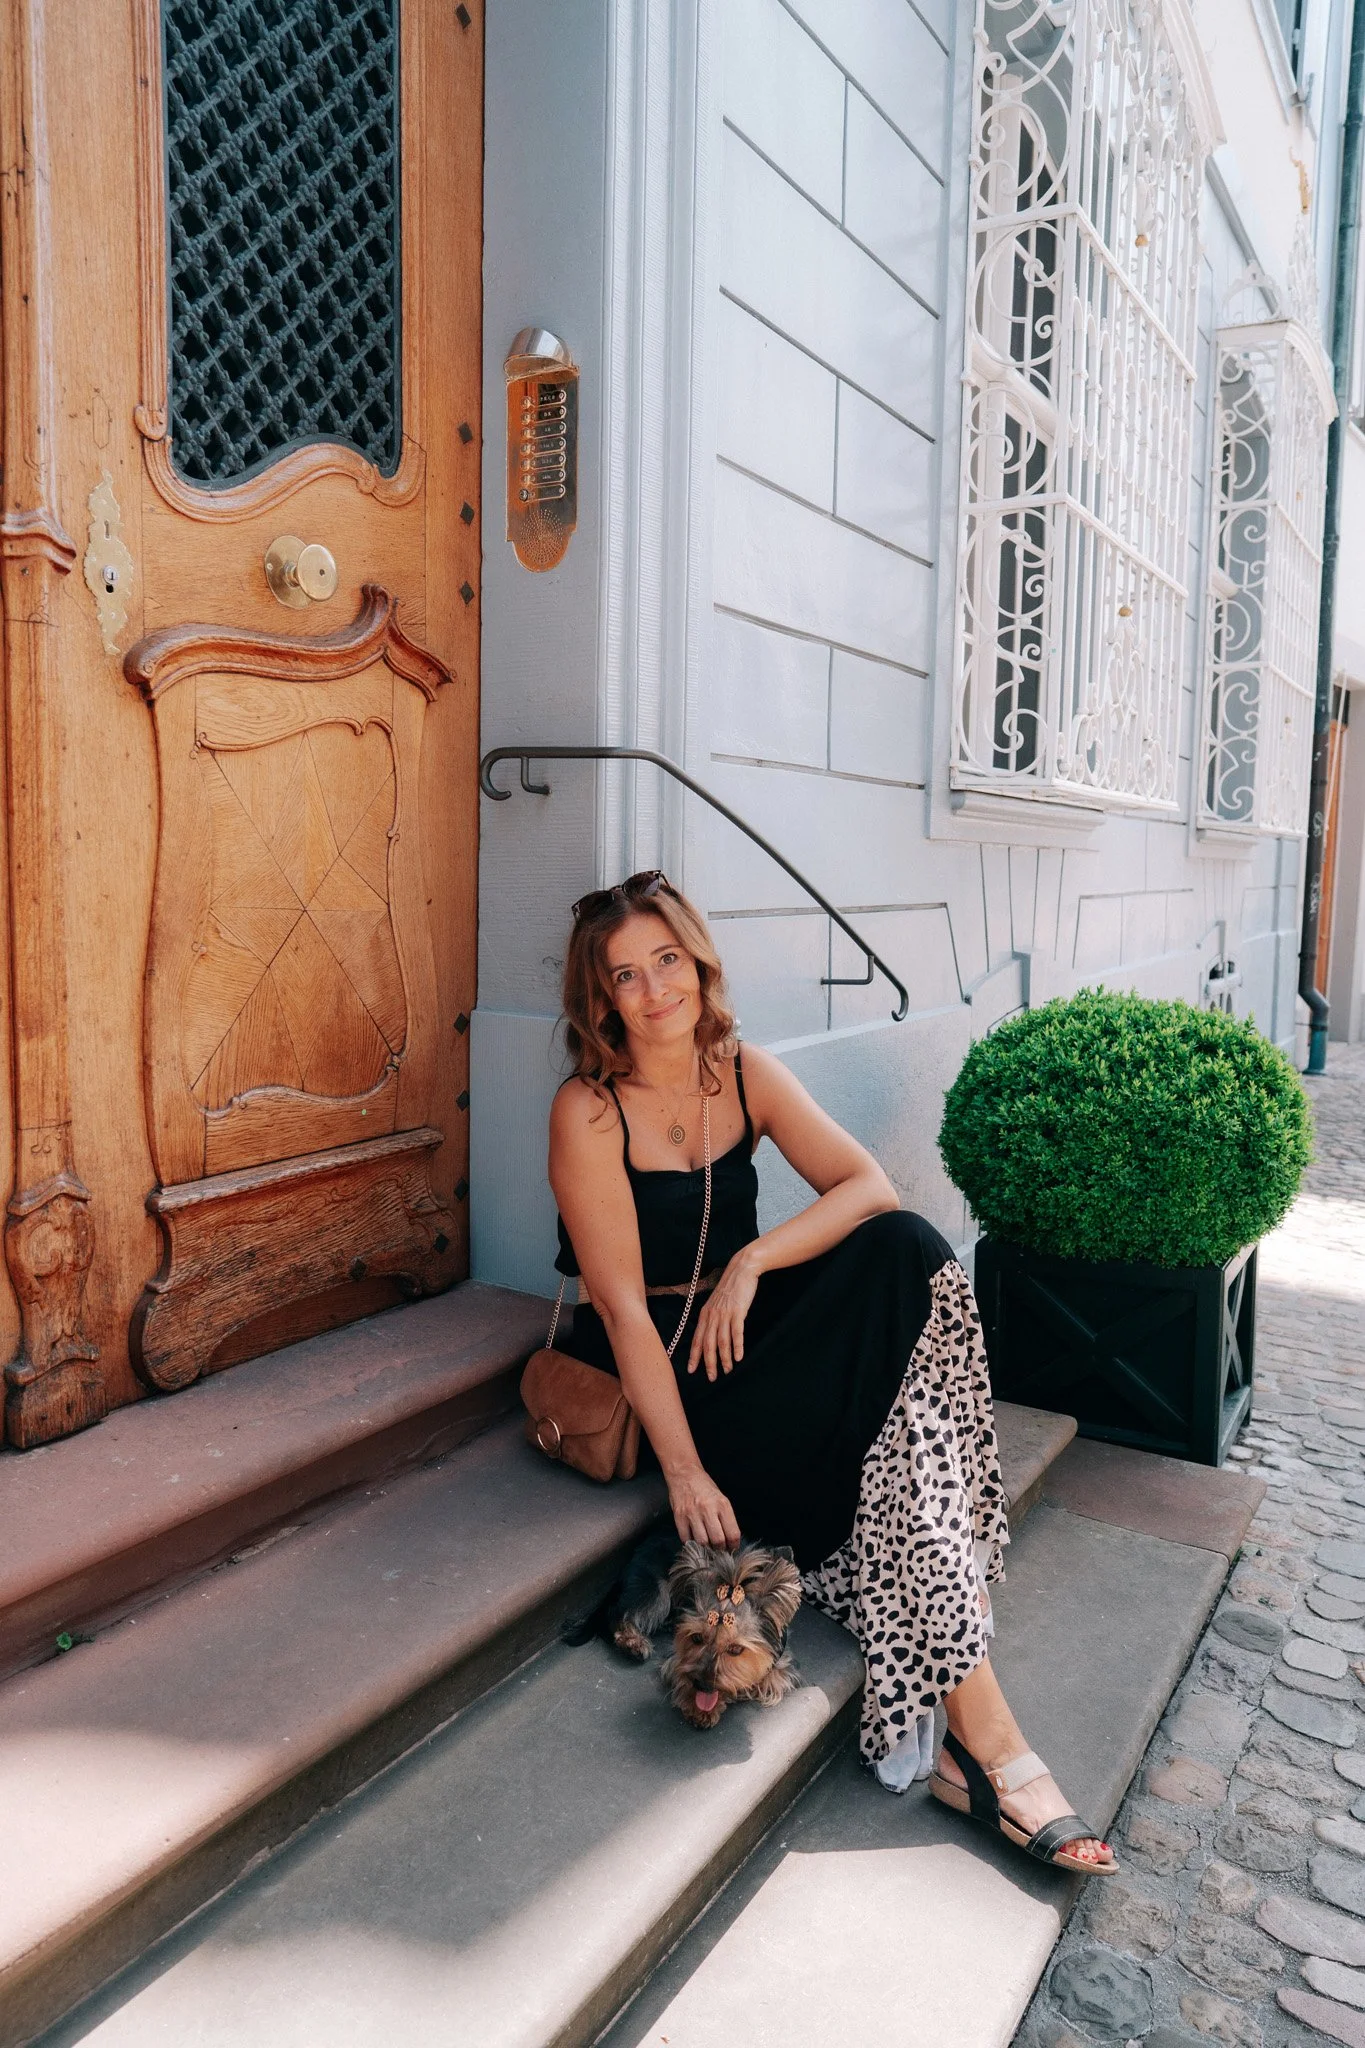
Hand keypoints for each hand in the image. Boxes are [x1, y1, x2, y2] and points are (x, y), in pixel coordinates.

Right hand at [667, 1466, 740, 1547]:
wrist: (684, 1474)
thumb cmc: (705, 1487)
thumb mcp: (721, 1499)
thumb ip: (726, 1518)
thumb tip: (729, 1540)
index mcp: (723, 1505)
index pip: (733, 1533)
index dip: (734, 1545)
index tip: (732, 1548)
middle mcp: (708, 1509)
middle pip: (718, 1540)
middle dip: (720, 1549)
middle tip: (719, 1550)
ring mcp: (692, 1513)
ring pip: (702, 1542)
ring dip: (706, 1548)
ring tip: (707, 1546)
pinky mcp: (679, 1516)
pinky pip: (686, 1539)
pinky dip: (691, 1543)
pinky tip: (694, 1540)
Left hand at [687, 1247, 760, 1379]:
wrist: (741, 1270)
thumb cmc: (730, 1288)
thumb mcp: (716, 1303)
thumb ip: (712, 1317)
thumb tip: (710, 1334)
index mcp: (705, 1314)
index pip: (697, 1339)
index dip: (694, 1356)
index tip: (691, 1370)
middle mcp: (712, 1315)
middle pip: (708, 1344)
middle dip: (708, 1363)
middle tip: (711, 1378)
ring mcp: (724, 1314)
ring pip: (722, 1341)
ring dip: (724, 1358)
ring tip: (727, 1371)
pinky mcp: (737, 1311)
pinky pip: (736, 1333)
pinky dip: (737, 1346)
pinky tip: (739, 1357)